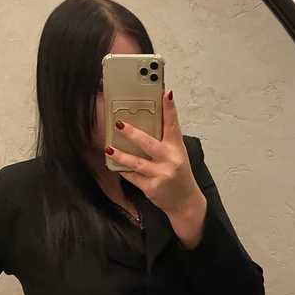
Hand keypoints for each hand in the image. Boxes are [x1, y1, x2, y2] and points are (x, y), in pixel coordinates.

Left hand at [104, 90, 203, 218]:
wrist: (185, 201)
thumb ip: (164, 140)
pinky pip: (133, 177)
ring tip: (109, 148)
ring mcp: (161, 174)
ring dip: (121, 155)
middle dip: (133, 133)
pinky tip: (114, 164)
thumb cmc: (179, 173)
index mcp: (177, 148)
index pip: (173, 124)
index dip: (170, 108)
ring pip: (137, 163)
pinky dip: (123, 170)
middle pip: (149, 143)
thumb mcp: (177, 154)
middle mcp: (170, 160)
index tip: (165, 93)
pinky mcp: (151, 187)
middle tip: (119, 124)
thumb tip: (144, 123)